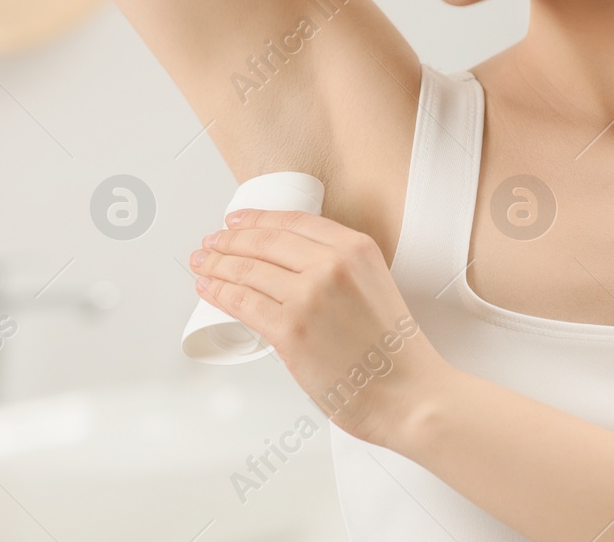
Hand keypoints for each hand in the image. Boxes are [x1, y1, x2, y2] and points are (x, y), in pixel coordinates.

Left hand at [189, 208, 449, 447]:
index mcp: (356, 248)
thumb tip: (292, 272)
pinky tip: (210, 289)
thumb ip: (339, 271)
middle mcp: (331, 264)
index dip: (257, 219)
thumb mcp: (375, 287)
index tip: (236, 221)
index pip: (294, 221)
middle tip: (211, 243)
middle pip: (265, 241)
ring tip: (202, 264)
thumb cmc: (397, 355)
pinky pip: (243, 303)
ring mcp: (308, 295)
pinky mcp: (290, 330)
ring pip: (248, 270)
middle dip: (230, 240)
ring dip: (218, 264)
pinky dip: (220, 293)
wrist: (411, 394)